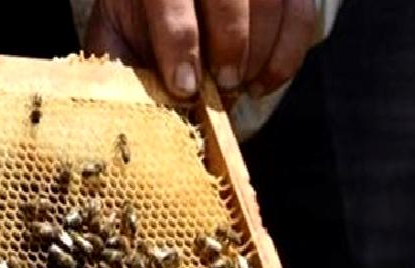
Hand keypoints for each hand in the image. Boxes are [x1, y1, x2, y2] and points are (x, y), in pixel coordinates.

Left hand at [86, 0, 316, 101]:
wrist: (169, 6)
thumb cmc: (139, 24)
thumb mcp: (113, 36)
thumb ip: (117, 63)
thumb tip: (129, 110)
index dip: (181, 40)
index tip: (185, 87)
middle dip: (230, 46)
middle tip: (223, 86)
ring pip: (270, 2)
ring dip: (260, 52)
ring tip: (241, 85)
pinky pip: (300, 16)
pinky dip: (288, 56)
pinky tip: (263, 83)